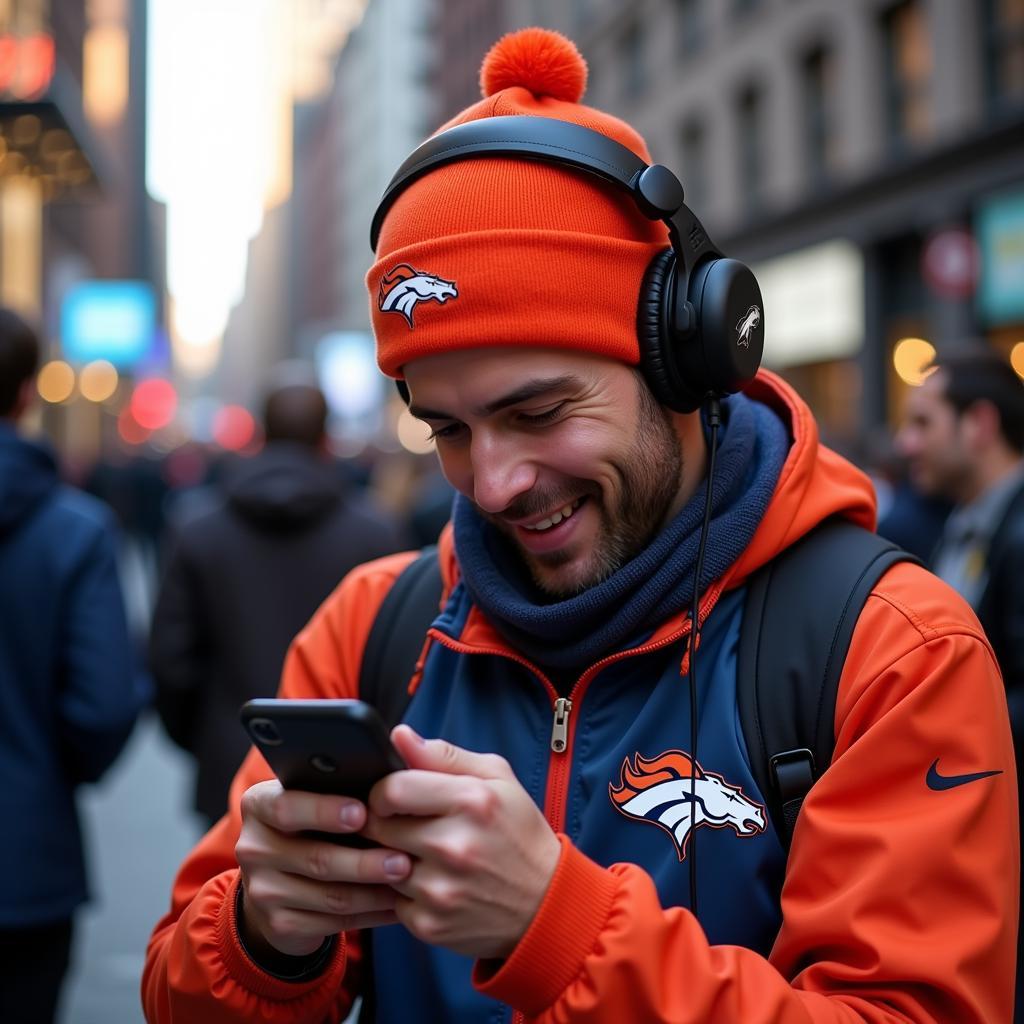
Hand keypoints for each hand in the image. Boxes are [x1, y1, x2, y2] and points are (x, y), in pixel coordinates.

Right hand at [235, 779, 412, 957]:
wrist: (279, 878)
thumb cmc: (312, 823)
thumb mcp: (313, 797)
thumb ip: (339, 786)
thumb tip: (389, 779)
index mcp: (259, 805)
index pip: (286, 807)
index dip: (324, 811)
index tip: (362, 813)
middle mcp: (253, 847)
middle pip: (316, 858)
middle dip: (365, 861)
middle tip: (403, 860)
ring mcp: (263, 890)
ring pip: (330, 895)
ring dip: (374, 891)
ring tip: (407, 883)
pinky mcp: (280, 924)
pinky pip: (334, 922)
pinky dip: (371, 914)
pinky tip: (395, 905)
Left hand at [364, 726, 561, 959]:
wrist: (546, 905)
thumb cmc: (518, 833)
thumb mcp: (497, 779)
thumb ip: (444, 755)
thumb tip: (399, 735)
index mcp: (472, 801)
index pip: (392, 790)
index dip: (383, 791)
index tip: (392, 798)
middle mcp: (454, 846)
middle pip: (379, 827)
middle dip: (386, 824)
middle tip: (405, 826)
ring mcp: (441, 890)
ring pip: (381, 864)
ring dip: (393, 858)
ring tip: (420, 855)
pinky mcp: (430, 924)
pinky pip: (392, 899)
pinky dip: (404, 892)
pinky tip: (431, 884)